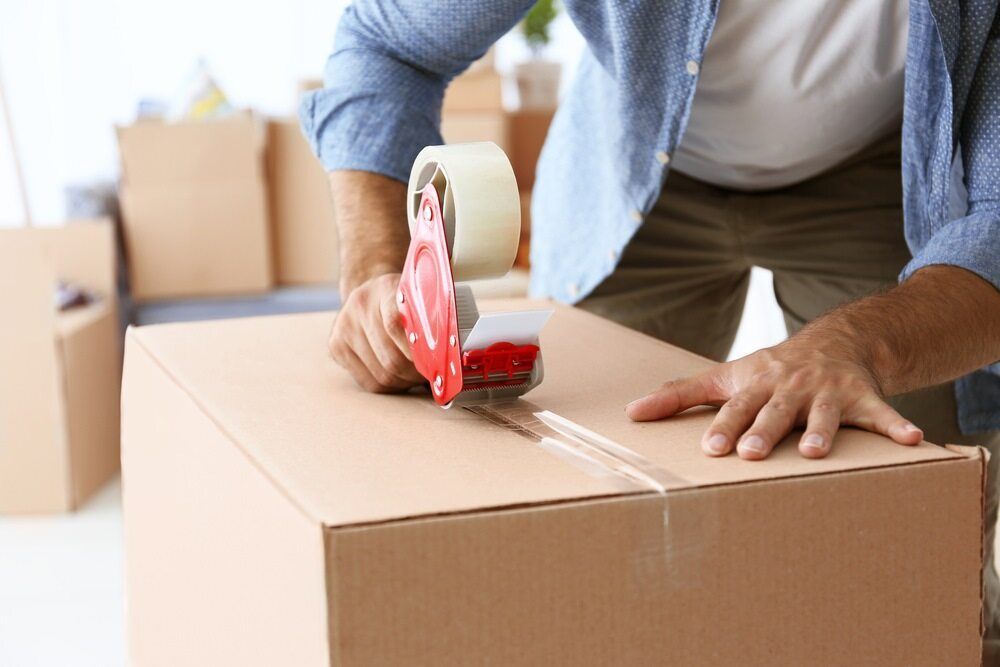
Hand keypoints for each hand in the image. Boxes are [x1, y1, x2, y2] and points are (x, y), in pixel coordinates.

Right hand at [329, 273, 424, 392]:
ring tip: (415, 375)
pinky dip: (389, 386)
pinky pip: (369, 382)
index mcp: (385, 287)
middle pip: (391, 357)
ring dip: (405, 382)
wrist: (369, 291)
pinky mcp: (335, 345)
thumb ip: (431, 317)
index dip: (417, 350)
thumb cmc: (403, 301)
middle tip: (431, 375)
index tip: (436, 361)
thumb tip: (450, 353)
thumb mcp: (418, 296)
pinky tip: (398, 377)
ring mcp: (344, 326)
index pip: (396, 324)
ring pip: (382, 374)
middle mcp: (360, 305)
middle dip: (416, 373)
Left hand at [625, 338, 923, 459]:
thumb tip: (631, 412)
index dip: (724, 427)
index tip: (711, 449)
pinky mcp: (864, 396)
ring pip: (825, 414)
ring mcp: (829, 391)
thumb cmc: (771, 369)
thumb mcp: (727, 377)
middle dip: (764, 430)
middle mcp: (790, 387)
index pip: (735, 407)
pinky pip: (883, 413)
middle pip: (775, 410)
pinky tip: (913, 441)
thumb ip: (680, 394)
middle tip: (752, 454)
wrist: (836, 340)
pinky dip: (897, 426)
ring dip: (822, 431)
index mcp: (756, 384)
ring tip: (816, 452)